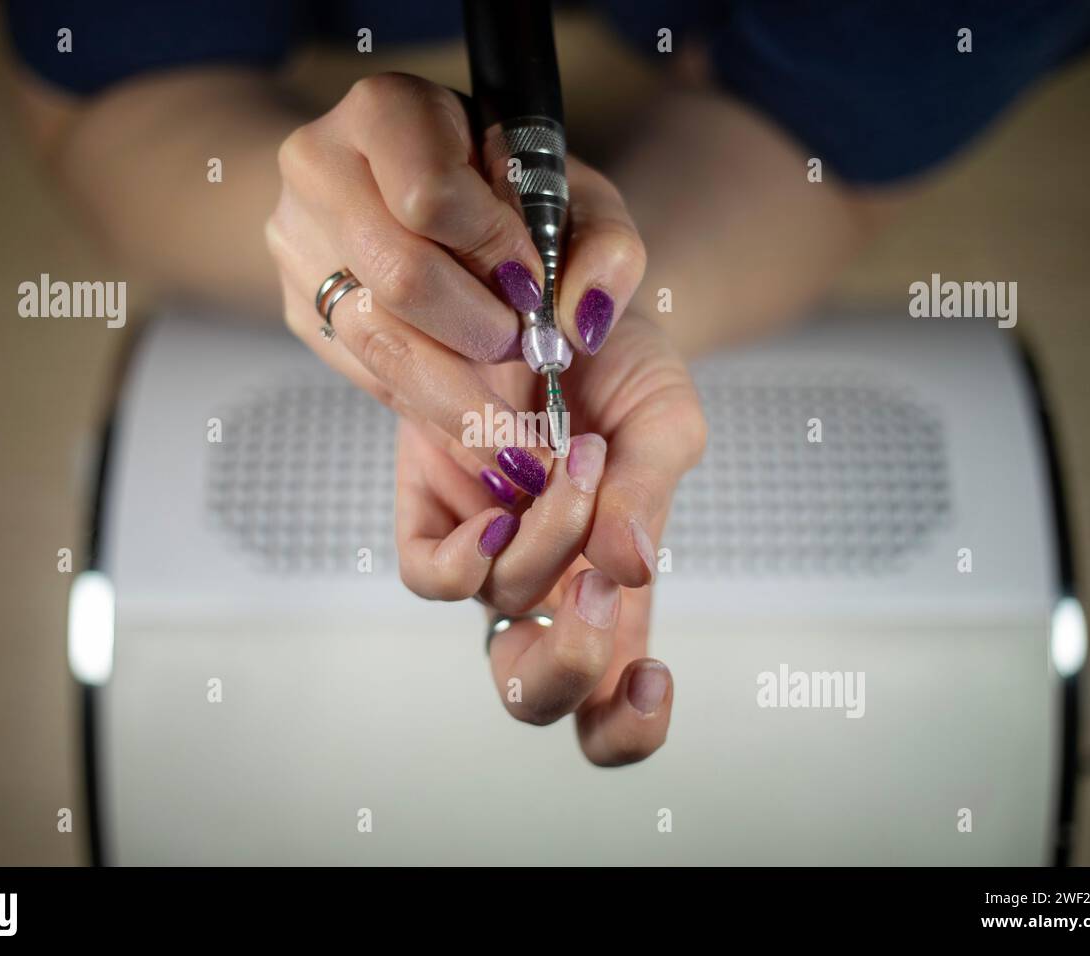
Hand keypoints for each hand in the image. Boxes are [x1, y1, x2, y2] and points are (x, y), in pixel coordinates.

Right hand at [265, 72, 645, 478]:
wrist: (434, 213)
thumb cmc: (513, 199)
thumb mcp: (578, 202)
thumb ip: (608, 251)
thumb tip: (583, 323)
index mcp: (389, 111)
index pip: (431, 196)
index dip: (493, 252)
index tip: (532, 285)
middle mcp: (322, 166)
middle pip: (402, 278)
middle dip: (481, 331)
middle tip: (524, 345)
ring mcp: (296, 239)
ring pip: (376, 339)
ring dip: (458, 384)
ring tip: (505, 393)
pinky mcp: (298, 306)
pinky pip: (363, 371)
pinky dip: (425, 398)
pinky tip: (465, 396)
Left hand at [394, 312, 706, 764]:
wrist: (555, 292)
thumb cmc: (623, 371)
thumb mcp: (662, 419)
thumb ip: (651, 490)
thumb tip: (629, 566)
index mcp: (611, 584)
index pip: (610, 701)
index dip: (627, 725)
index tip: (655, 678)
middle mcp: (544, 580)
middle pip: (535, 692)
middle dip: (570, 661)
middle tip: (599, 589)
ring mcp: (484, 550)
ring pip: (500, 603)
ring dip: (548, 546)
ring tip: (584, 463)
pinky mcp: (429, 510)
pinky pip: (427, 571)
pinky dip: (460, 557)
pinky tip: (498, 510)